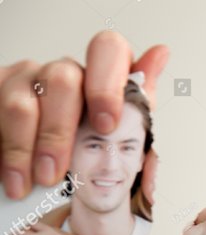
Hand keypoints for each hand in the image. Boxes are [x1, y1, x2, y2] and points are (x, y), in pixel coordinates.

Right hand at [0, 31, 168, 198]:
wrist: (58, 183)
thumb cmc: (93, 154)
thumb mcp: (124, 135)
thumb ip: (140, 100)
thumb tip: (160, 52)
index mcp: (100, 75)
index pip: (107, 50)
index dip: (107, 84)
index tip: (107, 125)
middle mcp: (63, 71)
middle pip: (61, 79)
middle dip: (60, 132)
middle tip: (57, 170)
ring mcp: (26, 79)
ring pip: (21, 103)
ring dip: (26, 149)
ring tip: (33, 182)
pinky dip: (6, 152)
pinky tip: (12, 175)